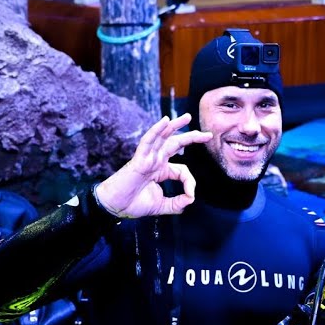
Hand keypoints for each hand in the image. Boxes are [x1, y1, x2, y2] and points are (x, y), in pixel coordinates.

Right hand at [92, 113, 212, 217]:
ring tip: (188, 117)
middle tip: (208, 134)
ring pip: (163, 137)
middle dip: (192, 137)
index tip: (190, 195)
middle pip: (175, 143)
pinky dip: (156, 130)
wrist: (116, 207)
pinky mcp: (139, 159)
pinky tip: (165, 121)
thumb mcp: (162, 206)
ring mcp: (147, 158)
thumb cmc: (134, 204)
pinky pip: (148, 141)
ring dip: (175, 126)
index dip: (190, 182)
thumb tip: (191, 198)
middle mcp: (155, 161)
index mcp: (161, 170)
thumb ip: (177, 204)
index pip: (182, 169)